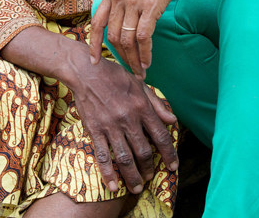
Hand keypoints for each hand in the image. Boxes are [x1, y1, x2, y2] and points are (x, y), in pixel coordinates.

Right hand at [69, 56, 178, 193]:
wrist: (85, 71)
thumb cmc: (114, 76)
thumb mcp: (140, 85)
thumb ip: (157, 104)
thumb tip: (172, 120)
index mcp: (141, 106)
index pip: (160, 135)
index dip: (169, 153)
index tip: (173, 166)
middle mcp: (128, 118)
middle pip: (143, 151)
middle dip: (149, 168)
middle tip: (150, 178)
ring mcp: (110, 125)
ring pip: (124, 157)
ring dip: (132, 176)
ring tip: (136, 188)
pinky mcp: (94, 130)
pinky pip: (102, 155)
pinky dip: (108, 173)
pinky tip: (113, 185)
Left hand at [89, 0, 191, 78]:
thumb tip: (127, 13)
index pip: (96, 23)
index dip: (93, 44)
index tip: (94, 60)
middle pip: (113, 36)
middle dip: (120, 57)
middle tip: (128, 70)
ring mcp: (134, 2)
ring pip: (127, 40)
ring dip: (133, 60)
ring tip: (140, 72)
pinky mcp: (150, 7)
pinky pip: (143, 37)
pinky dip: (145, 53)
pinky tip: (148, 62)